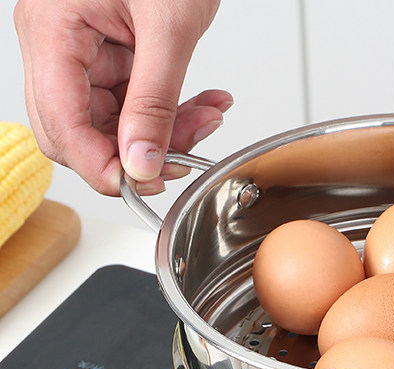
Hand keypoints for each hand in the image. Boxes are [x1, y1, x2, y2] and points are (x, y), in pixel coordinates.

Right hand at [14, 0, 232, 195]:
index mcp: (52, 29)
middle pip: (78, 130)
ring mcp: (79, 48)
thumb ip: (154, 101)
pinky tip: (204, 104)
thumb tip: (141, 162)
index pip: (60, 125)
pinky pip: (131, 100)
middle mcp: (55, 42)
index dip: (101, 166)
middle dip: (134, 152)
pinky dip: (170, 110)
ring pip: (110, 121)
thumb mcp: (169, 27)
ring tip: (209, 116)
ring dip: (164, 131)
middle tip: (183, 157)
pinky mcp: (108, 51)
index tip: (143, 183)